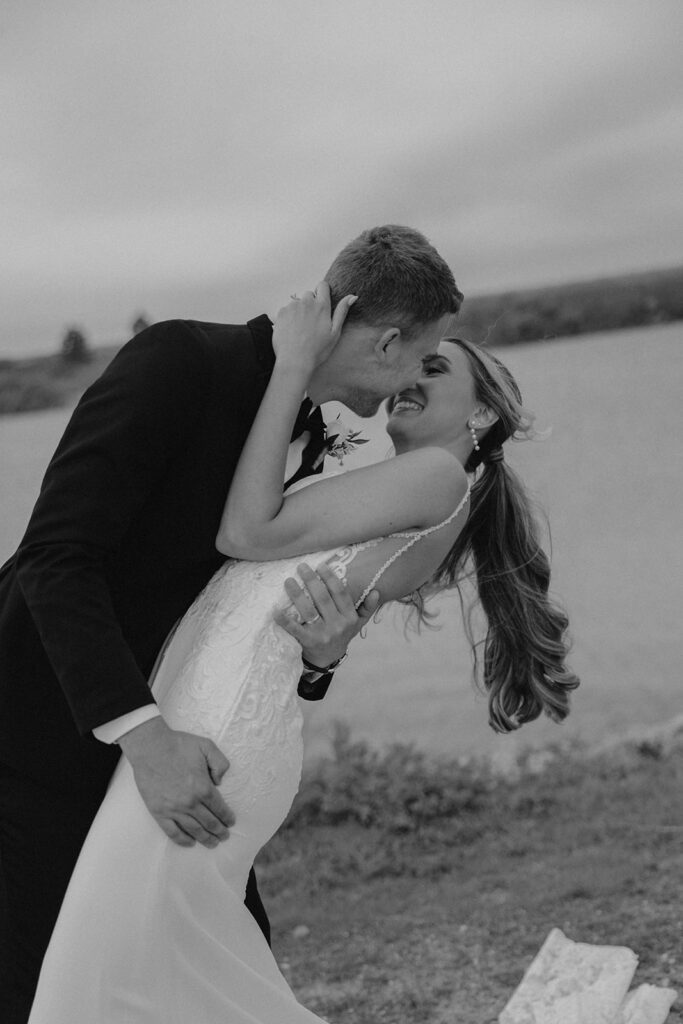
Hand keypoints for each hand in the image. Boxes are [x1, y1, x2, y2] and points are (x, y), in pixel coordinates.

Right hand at [118, 717, 234, 848]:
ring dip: (205, 838)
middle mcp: (190, 802)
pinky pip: (172, 832)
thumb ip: (220, 763)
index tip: (231, 822)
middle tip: (224, 836)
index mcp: (203, 787)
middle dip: (219, 831)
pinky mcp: (159, 812)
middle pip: (209, 822)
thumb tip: (220, 782)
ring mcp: (174, 809)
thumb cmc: (178, 745)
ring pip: (194, 830)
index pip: (219, 808)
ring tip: (212, 843)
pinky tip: (190, 843)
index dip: (227, 817)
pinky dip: (182, 840)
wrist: (150, 747)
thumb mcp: (207, 746)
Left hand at [273, 282, 357, 371]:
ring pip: (297, 303)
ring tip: (300, 330)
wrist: (295, 361)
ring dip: (299, 311)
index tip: (322, 302)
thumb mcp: (335, 332)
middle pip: (309, 294)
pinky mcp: (281, 313)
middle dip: (311, 304)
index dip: (323, 292)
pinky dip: (289, 317)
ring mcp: (292, 307)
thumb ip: (342, 312)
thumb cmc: (317, 350)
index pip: (323, 285)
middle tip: (311, 323)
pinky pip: (286, 310)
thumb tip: (352, 296)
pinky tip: (292, 331)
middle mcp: (306, 302)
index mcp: (321, 306)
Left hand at [274, 561, 379, 668]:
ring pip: (308, 610)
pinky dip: (284, 620)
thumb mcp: (358, 623)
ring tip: (288, 581)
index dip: (330, 578)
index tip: (321, 566)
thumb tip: (376, 591)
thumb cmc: (342, 635)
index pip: (340, 593)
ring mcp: (322, 634)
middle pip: (322, 599)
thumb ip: (367, 608)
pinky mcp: (308, 642)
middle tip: (301, 567)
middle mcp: (337, 625)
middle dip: (311, 581)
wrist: (328, 659)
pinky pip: (295, 629)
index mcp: (349, 617)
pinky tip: (276, 610)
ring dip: (297, 594)